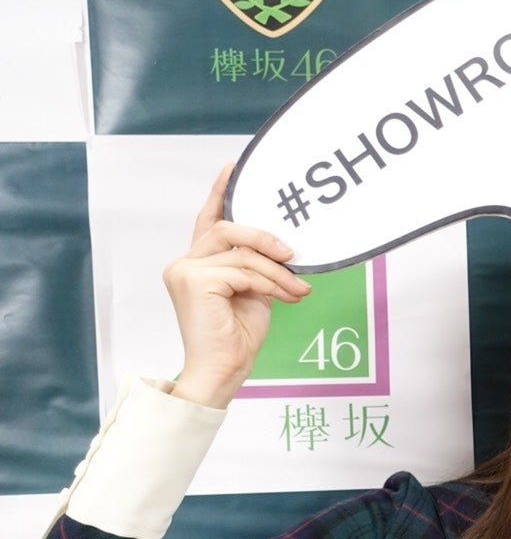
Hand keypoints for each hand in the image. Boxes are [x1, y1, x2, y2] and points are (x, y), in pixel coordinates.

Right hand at [163, 163, 311, 407]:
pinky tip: (286, 297)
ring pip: (242, 252)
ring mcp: (185, 270)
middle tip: (294, 255)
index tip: (233, 167)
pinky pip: (243, 270)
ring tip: (297, 289)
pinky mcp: (193, 281)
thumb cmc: (236, 337)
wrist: (222, 370)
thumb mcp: (253, 292)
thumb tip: (282, 247)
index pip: (209, 220)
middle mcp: (184, 262)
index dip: (220, 192)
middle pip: (230, 229)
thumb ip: (255, 266)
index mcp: (197, 262)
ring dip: (277, 271)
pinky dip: (270, 284)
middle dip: (267, 240)